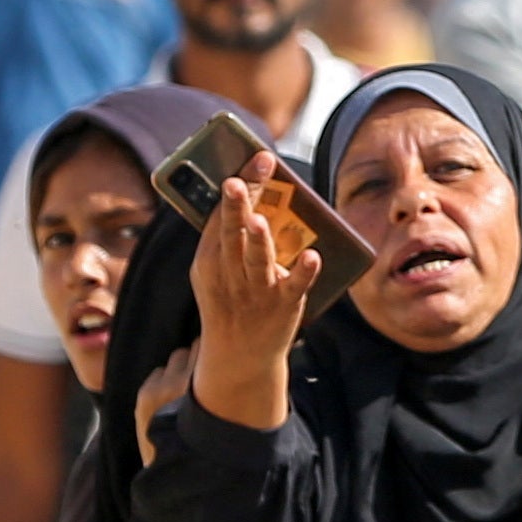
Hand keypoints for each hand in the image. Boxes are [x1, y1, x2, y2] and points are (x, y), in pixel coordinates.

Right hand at [183, 156, 314, 424]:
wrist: (238, 357)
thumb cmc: (230, 301)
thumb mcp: (214, 273)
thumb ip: (227, 238)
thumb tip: (251, 189)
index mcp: (208, 262)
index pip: (218, 220)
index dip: (233, 192)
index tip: (245, 164)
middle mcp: (230, 275)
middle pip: (233, 236)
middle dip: (237, 206)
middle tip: (239, 178)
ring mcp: (257, 292)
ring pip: (257, 262)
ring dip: (258, 241)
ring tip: (259, 218)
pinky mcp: (284, 307)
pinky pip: (294, 287)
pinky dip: (303, 272)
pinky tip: (313, 256)